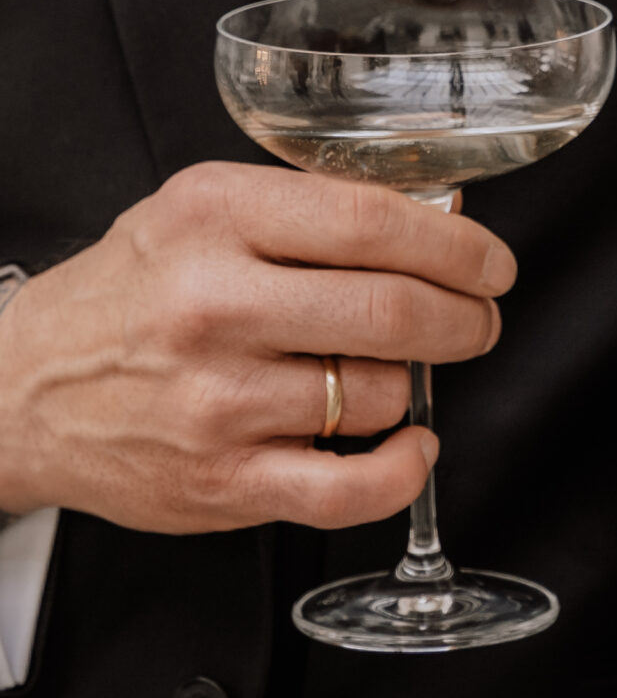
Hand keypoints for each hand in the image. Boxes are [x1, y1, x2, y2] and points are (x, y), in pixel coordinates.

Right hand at [0, 165, 514, 531]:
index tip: (490, 262)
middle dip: (465, 317)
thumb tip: (435, 215)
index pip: (371, 222)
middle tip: (479, 318)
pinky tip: (410, 445)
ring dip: (411, 384)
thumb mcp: (201, 211)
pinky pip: (349, 489)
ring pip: (376, 393)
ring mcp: (217, 401)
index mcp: (215, 217)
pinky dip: (404, 470)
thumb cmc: (127, 294)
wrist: (21, 389)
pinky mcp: (221, 482)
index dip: (456, 245)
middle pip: (391, 311)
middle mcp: (214, 305)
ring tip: (390, 370)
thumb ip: (309, 207)